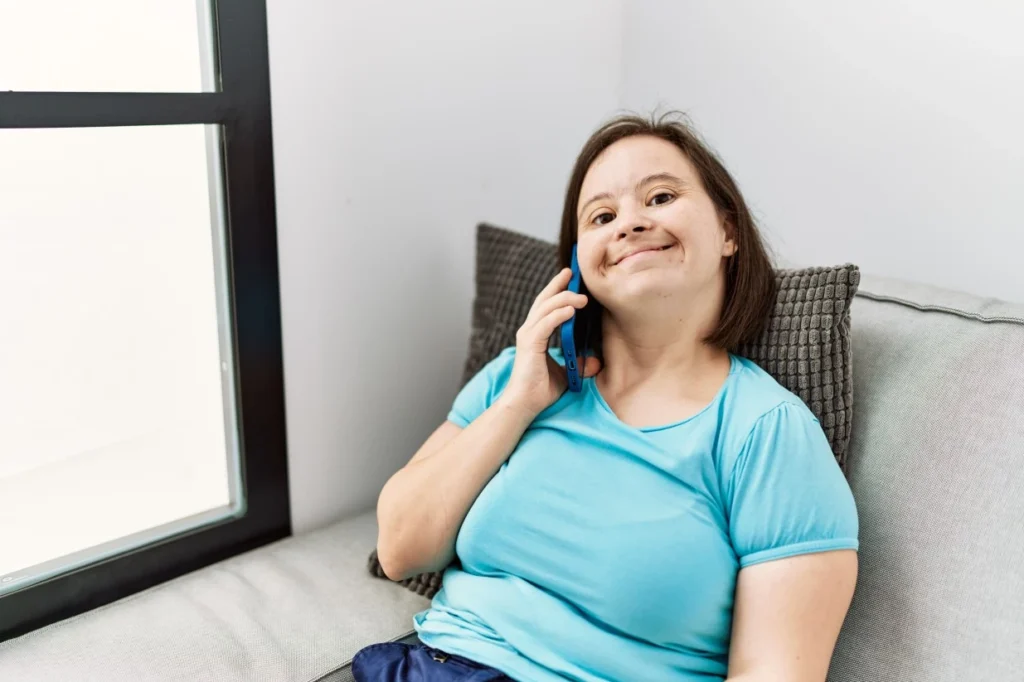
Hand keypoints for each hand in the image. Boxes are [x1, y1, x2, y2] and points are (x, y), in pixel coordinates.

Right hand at [499, 268, 601, 416]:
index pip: (546, 306)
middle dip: (558, 284)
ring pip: (546, 308)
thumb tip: (596, 361)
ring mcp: (528, 336)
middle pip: (544, 300)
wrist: (525, 404)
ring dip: (565, 299)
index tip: (570, 278)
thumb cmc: (541, 390)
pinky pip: (546, 324)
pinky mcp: (530, 344)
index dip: (557, 290)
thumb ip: (579, 364)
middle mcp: (529, 331)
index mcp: (536, 334)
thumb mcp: (567, 374)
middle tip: (572, 272)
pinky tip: (571, 310)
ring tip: (582, 297)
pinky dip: (559, 315)